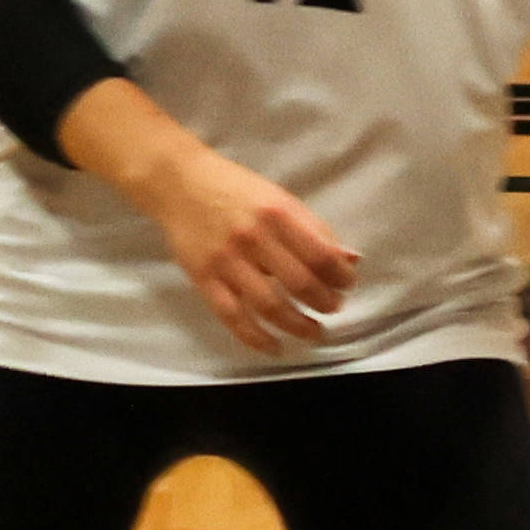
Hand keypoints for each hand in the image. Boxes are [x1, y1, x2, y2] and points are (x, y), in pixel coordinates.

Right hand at [136, 141, 355, 352]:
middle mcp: (254, 237)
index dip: (341, 277)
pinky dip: (256, 337)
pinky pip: (233, 316)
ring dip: (298, 325)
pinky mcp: (204, 278)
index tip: (346, 285)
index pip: (321, 255)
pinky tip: (274, 346)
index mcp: (278, 213)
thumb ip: (314, 229)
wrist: (179, 183)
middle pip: (300, 284)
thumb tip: (349, 260)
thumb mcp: (279, 198)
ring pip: (270, 305)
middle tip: (333, 308)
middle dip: (324, 303)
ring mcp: (227, 261)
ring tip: (313, 331)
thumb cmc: (234, 189)